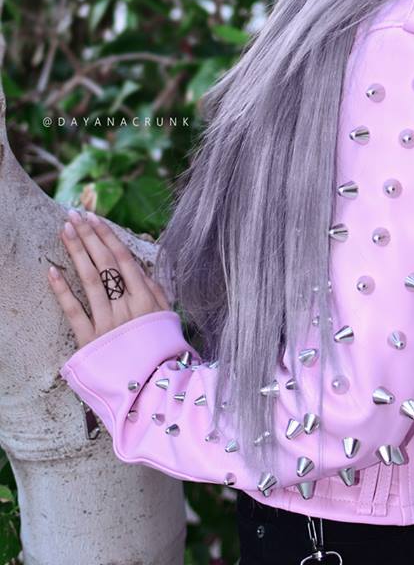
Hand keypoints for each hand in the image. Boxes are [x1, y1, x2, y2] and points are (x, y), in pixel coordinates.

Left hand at [48, 208, 171, 349]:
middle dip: (88, 236)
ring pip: (89, 281)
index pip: (123, 259)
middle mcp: (125, 307)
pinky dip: (62, 291)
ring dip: (76, 252)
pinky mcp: (89, 342)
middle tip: (74, 215)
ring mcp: (106, 324)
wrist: (154, 392)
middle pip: (103, 264)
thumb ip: (156, 290)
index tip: (95, 218)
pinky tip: (52, 270)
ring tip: (65, 230)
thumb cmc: (163, 352)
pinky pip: (73, 312)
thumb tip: (142, 268)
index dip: (107, 236)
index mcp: (146, 298)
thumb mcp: (167, 317)